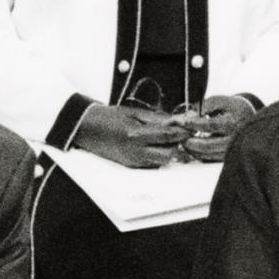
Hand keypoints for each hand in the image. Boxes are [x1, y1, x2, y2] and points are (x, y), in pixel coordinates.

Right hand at [72, 103, 186, 167]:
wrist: (87, 128)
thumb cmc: (109, 117)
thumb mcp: (134, 112)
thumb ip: (157, 118)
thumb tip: (178, 121)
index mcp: (135, 134)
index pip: (167, 136)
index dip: (182, 132)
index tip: (191, 127)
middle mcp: (135, 151)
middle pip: (168, 154)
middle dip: (177, 144)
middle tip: (179, 134)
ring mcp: (133, 160)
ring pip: (162, 161)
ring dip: (168, 150)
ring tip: (165, 139)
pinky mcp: (131, 166)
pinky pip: (152, 164)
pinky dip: (158, 155)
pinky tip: (154, 145)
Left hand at [177, 95, 256, 161]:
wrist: (248, 118)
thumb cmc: (233, 108)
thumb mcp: (221, 101)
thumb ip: (206, 105)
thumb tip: (191, 113)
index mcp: (232, 123)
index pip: (210, 125)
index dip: (193, 124)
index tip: (181, 122)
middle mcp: (233, 139)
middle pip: (207, 145)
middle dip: (189, 141)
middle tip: (179, 135)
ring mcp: (230, 150)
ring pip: (206, 154)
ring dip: (191, 149)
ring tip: (183, 140)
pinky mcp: (226, 156)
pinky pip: (209, 159)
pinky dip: (197, 154)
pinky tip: (191, 146)